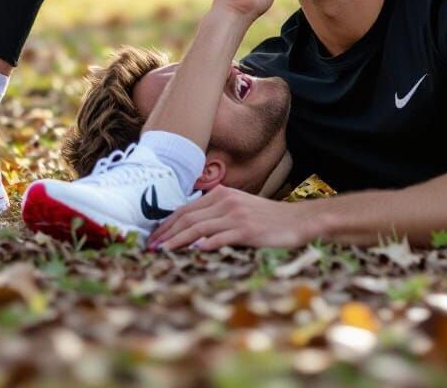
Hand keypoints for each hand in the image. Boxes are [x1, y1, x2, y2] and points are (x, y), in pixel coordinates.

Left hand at [147, 186, 311, 249]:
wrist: (296, 221)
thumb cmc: (266, 218)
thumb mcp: (238, 208)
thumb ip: (216, 213)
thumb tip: (190, 229)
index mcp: (222, 194)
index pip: (186, 209)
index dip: (167, 223)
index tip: (153, 237)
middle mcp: (226, 201)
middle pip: (188, 218)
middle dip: (166, 233)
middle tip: (150, 247)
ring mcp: (236, 215)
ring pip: (199, 228)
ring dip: (178, 241)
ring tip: (163, 252)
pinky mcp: (247, 230)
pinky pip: (220, 237)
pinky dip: (205, 244)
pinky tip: (194, 251)